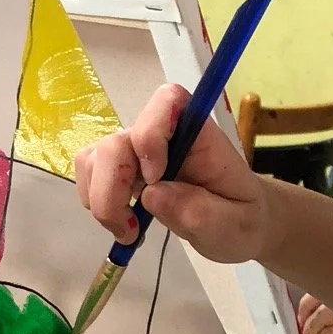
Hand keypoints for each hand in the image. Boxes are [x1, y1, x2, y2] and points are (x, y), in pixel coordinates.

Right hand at [74, 84, 271, 262]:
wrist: (237, 225)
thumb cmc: (241, 218)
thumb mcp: (234, 225)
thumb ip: (200, 211)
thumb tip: (151, 193)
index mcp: (199, 134)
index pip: (168, 101)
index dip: (151, 134)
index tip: (155, 178)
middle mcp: (163, 135)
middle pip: (116, 141)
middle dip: (112, 187)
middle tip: (131, 230)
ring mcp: (137, 152)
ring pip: (94, 158)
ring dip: (101, 199)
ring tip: (128, 232)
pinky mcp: (121, 170)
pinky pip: (91, 176)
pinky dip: (97, 203)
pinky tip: (123, 225)